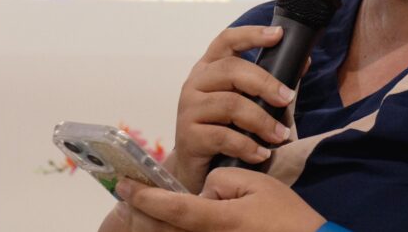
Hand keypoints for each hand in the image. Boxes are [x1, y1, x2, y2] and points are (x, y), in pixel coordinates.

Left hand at [114, 168, 325, 231]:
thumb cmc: (284, 215)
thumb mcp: (254, 183)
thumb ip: (219, 181)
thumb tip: (202, 191)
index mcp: (215, 220)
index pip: (169, 207)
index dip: (143, 195)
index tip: (124, 184)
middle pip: (160, 230)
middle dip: (139, 213)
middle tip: (127, 197)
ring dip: (153, 224)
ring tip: (141, 208)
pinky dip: (170, 230)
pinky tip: (166, 221)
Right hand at [171, 25, 296, 193]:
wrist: (197, 172)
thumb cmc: (226, 130)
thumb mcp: (248, 103)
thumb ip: (271, 83)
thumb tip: (304, 60)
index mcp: (210, 68)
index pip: (226, 40)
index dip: (251, 34)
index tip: (278, 35)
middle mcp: (195, 82)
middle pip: (231, 70)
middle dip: (265, 83)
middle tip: (287, 99)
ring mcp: (188, 108)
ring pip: (230, 104)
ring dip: (262, 121)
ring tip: (281, 136)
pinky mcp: (188, 136)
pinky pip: (222, 136)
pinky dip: (247, 146)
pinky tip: (261, 155)